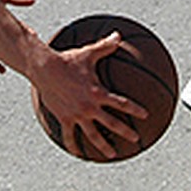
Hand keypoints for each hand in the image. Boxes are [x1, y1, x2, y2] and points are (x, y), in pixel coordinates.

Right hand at [32, 33, 148, 159]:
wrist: (45, 70)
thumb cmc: (68, 60)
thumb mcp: (89, 52)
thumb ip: (106, 46)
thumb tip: (118, 35)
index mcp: (98, 92)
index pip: (121, 103)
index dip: (135, 109)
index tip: (146, 115)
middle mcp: (89, 107)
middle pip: (112, 123)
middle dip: (125, 132)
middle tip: (136, 139)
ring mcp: (77, 115)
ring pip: (92, 135)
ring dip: (103, 146)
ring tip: (112, 155)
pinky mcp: (65, 118)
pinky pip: (70, 136)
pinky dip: (74, 145)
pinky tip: (79, 154)